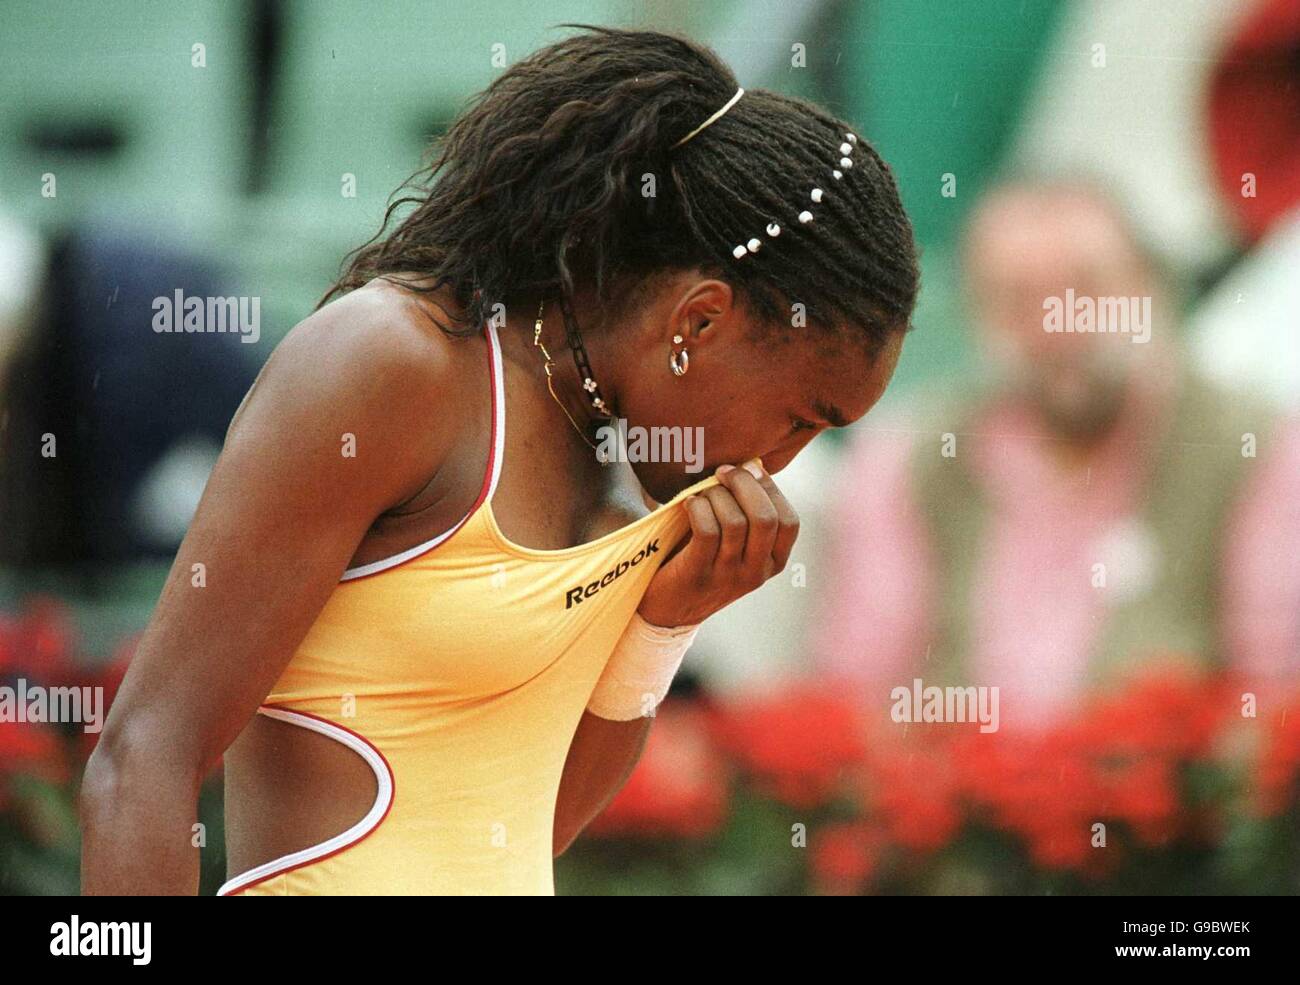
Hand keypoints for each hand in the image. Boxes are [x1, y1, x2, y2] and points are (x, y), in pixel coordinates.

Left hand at [637, 459, 799, 626]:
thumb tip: (753, 466)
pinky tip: (689, 504)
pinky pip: (707, 531)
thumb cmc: (702, 560)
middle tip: (722, 472)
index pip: (789, 522)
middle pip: (765, 518)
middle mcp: (755, 573)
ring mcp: (727, 577)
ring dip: (716, 496)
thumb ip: (748, 513)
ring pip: (735, 522)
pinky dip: (698, 509)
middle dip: (744, 484)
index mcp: (772, 563)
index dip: (771, 489)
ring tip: (702, 493)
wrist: (666, 609)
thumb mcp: (736, 544)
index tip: (749, 469)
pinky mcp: (698, 576)